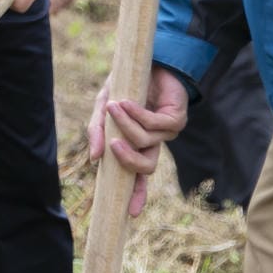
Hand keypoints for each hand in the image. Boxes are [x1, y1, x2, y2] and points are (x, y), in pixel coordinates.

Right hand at [90, 64, 189, 217]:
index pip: (137, 175)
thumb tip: (95, 159)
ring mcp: (166, 132)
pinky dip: (137, 114)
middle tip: (112, 146)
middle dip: (128, 160)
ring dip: (126, 126)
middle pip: (146, 167)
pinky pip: (154, 125)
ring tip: (114, 107)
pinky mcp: (176, 118)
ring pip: (146, 143)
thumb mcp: (103, 106)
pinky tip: (125, 101)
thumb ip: (97, 131)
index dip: (135, 194)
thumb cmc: (126, 83)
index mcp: (137, 143)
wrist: (148, 58)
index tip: (131, 214)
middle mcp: (154, 142)